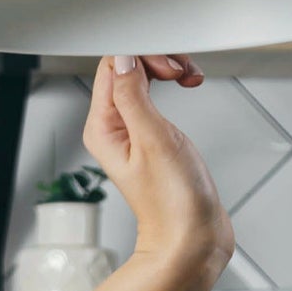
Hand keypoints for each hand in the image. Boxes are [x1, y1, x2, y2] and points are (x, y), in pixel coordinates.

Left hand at [84, 54, 232, 272]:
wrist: (187, 233)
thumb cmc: (172, 199)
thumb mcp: (152, 138)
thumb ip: (133, 96)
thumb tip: (123, 61)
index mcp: (101, 129)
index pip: (112, 67)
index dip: (144, 57)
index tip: (170, 70)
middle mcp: (111, 128)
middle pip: (126, 66)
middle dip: (158, 59)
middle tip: (183, 74)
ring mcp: (130, 130)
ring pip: (142, 75)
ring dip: (169, 67)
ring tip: (189, 79)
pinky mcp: (149, 132)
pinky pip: (154, 90)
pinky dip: (173, 81)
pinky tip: (189, 85)